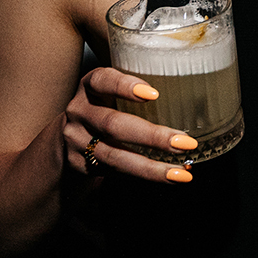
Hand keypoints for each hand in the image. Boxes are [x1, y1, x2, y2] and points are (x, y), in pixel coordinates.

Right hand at [61, 64, 200, 184]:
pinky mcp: (80, 165)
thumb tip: (193, 89)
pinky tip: (168, 177)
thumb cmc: (104, 107)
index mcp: (89, 87)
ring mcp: (76, 141)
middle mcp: (79, 112)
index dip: (125, 85)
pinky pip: (115, 172)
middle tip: (186, 143)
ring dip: (152, 167)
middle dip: (152, 136)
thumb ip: (136, 89)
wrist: (64, 138)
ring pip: (114, 156)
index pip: (102, 80)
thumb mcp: (112, 91)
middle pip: (113, 124)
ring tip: (181, 173)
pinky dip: (144, 176)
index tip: (154, 94)